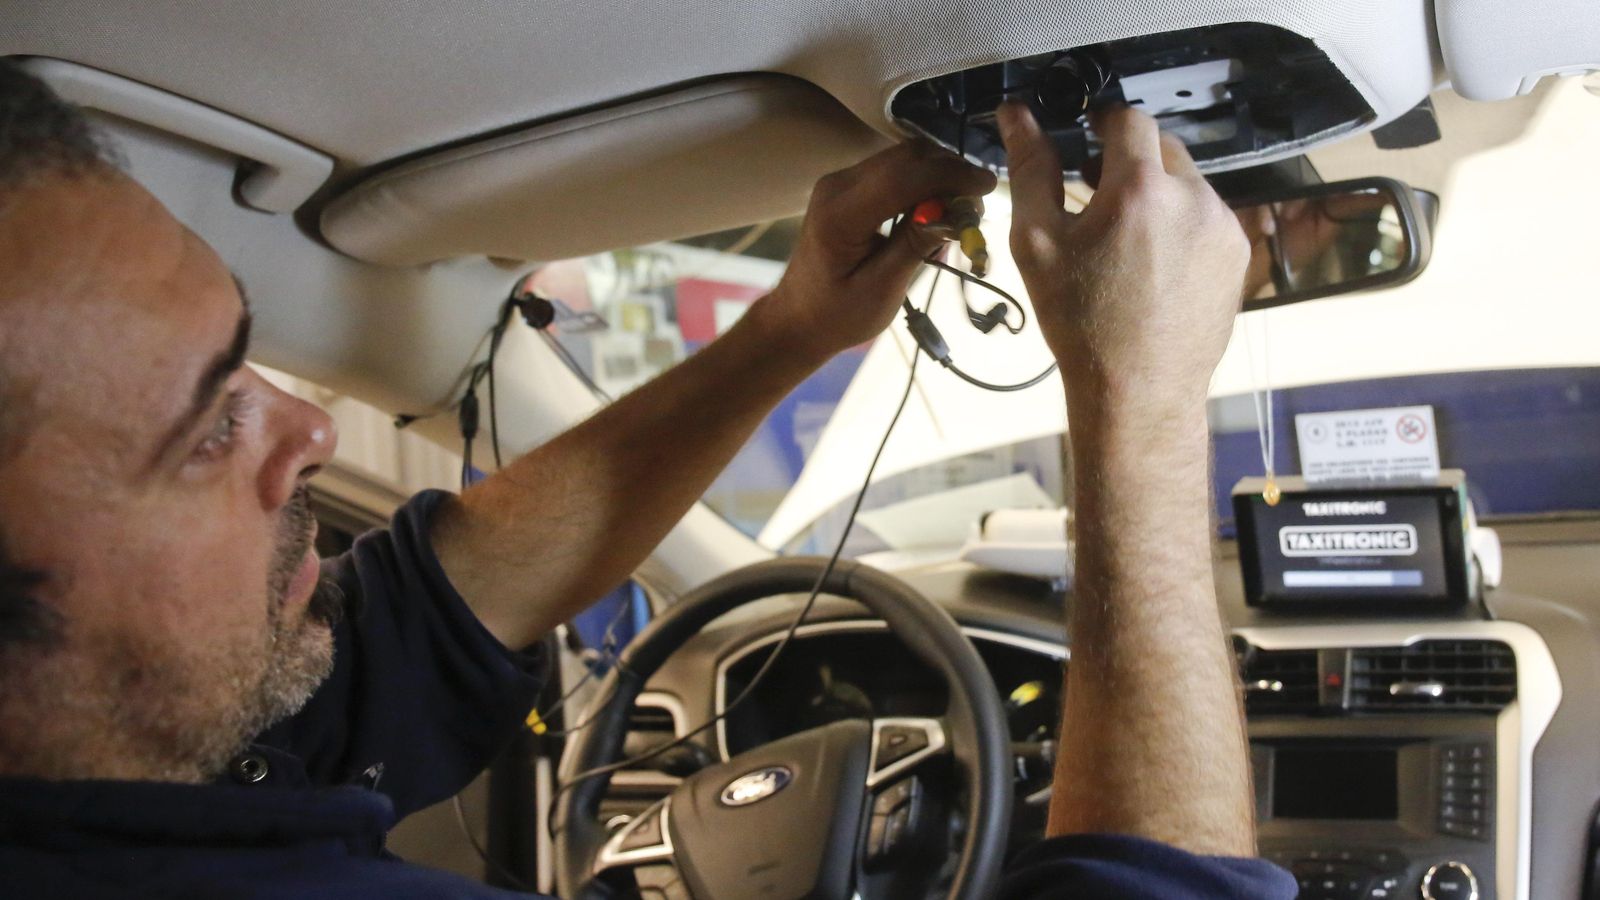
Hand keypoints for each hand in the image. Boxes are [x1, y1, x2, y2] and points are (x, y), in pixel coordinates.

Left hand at [762, 140, 996, 360]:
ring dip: (939, 175)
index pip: (903, 177)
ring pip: (904, 158)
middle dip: (950, 173)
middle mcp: (837, 186)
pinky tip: (938, 207)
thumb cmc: (838, 314)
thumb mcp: (882, 289)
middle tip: (977, 206)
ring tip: (962, 209)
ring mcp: (841, 181)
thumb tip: (957, 212)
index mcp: (840, 215)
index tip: (988, 185)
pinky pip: (895, 170)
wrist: (798, 317)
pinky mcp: (849, 185)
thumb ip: (915, 245)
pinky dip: (923, 181)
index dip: (950, 175)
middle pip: (906, 158)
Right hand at [997, 103, 1248, 415]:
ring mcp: (1222, 225)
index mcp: (1140, 187)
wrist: (1138, 389)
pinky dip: (1182, 225)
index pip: (1128, 118)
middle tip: (1099, 197)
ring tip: (1128, 240)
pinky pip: (1207, 217)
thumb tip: (1016, 115)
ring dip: (1158, 194)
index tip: (1087, 140)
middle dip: (1131, 161)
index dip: (1103, 123)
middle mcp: (1192, 197)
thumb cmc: (1081, 322)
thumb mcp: (1037, 244)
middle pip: (1162, 146)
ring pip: (1187, 182)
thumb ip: (1031, 169)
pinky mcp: (1237, 253)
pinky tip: (1156, 265)